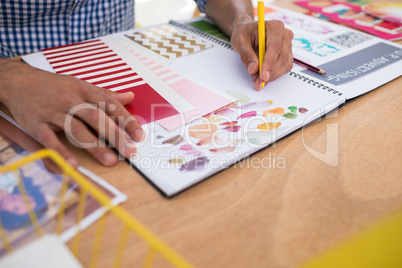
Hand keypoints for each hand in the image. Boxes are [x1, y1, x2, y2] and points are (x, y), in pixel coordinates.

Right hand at [0, 59, 143, 166]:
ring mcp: (53, 112)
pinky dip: (61, 153)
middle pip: (96, 118)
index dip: (126, 120)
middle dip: (115, 136)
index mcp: (84, 90)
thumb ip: (105, 94)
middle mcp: (71, 100)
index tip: (139, 135)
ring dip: (95, 147)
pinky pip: (50, 140)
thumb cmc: (55, 86)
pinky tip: (74, 165)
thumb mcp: (81, 85)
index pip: (110, 105)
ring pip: (76, 130)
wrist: (18, 81)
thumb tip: (129, 97)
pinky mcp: (36, 124)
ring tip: (111, 161)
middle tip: (130, 152)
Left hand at [231, 18, 293, 90]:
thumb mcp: (240, 42)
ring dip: (272, 76)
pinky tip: (262, 76)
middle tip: (258, 83)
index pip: (275, 47)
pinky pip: (284, 68)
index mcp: (275, 27)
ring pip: (285, 65)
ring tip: (257, 80)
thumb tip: (254, 69)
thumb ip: (246, 55)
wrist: (247, 32)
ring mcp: (288, 45)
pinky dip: (274, 75)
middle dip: (270, 73)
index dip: (269, 63)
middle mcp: (285, 35)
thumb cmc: (244, 33)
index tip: (263, 76)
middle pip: (282, 58)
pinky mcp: (287, 54)